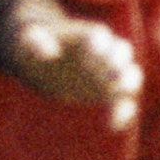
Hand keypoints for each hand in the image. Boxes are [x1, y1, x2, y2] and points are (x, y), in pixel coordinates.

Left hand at [13, 15, 144, 128]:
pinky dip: (123, 112)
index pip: (100, 35)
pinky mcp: (109, 91)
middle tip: (112, 73)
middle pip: (122, 51)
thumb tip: (50, 53)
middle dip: (119, 61)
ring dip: (128, 83)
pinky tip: (113, 126)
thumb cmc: (35, 43)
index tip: (93, 51)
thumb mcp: (28, 40)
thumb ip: (37, 43)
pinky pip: (124, 101)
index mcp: (87, 34)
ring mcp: (109, 71)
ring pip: (130, 74)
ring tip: (122, 93)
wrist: (41, 58)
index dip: (99, 43)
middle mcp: (104, 50)